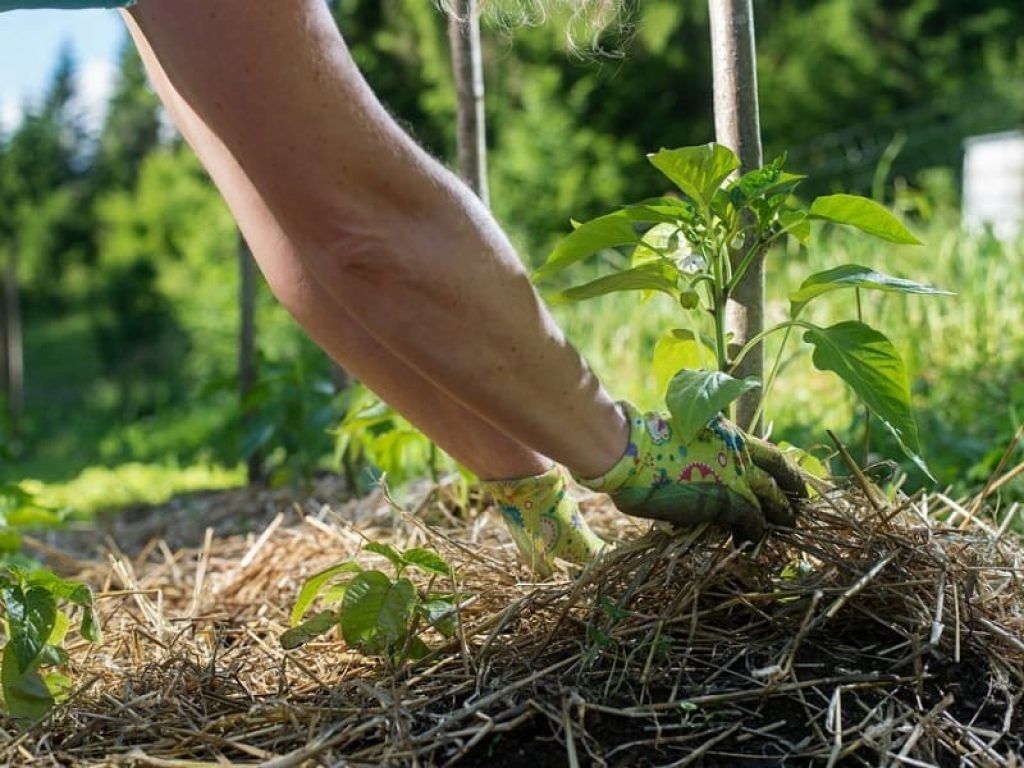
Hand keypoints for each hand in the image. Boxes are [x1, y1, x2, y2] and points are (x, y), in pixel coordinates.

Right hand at [578, 403, 807, 544]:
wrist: (630, 451)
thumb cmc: (643, 444)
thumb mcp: (683, 438)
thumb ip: (703, 451)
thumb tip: (702, 464)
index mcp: (728, 435)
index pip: (770, 453)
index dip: (786, 469)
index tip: (793, 481)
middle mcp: (738, 453)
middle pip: (779, 477)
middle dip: (793, 495)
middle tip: (798, 510)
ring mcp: (734, 477)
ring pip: (771, 501)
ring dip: (781, 516)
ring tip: (786, 529)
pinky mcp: (726, 501)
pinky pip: (752, 522)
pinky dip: (756, 534)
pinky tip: (754, 542)